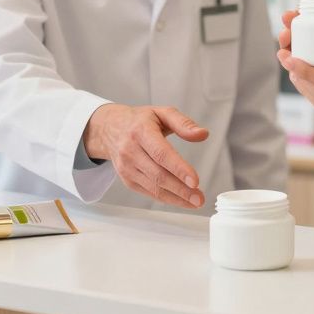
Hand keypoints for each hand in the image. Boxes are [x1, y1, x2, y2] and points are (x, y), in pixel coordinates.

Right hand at [83, 104, 208, 208]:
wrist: (110, 129)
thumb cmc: (139, 121)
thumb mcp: (162, 112)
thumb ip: (183, 123)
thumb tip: (203, 134)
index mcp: (141, 131)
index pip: (161, 153)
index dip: (178, 168)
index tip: (195, 181)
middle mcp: (131, 151)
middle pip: (158, 175)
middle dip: (181, 189)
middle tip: (199, 198)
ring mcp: (127, 168)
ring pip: (153, 187)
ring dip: (176, 198)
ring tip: (195, 201)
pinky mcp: (127, 179)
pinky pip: (149, 192)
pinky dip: (166, 198)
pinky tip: (181, 200)